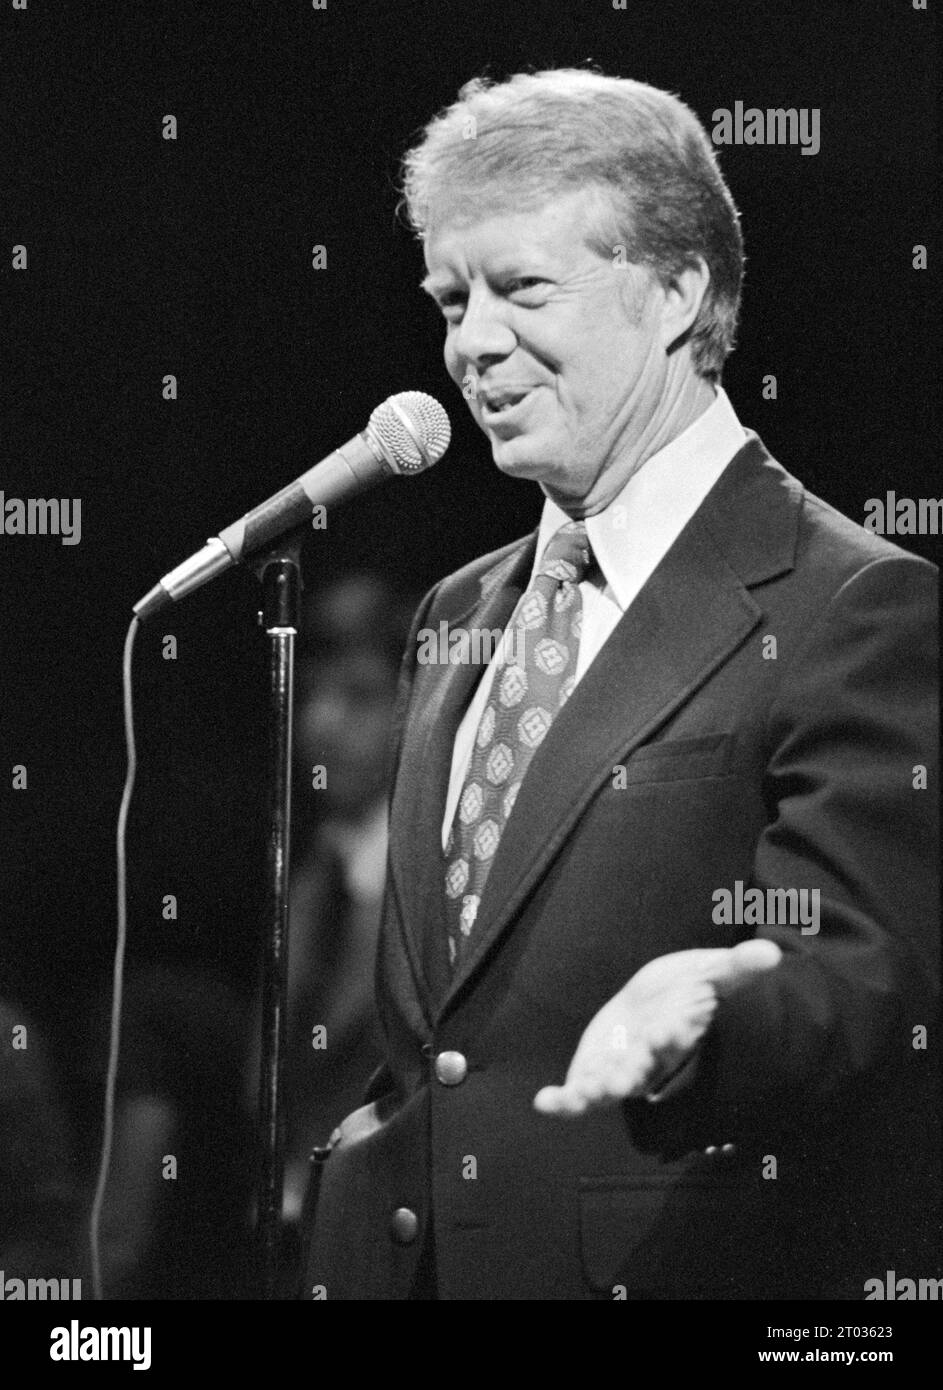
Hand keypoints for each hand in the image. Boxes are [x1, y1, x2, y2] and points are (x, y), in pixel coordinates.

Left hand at [533, 938, 781, 1116]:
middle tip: (622, 1077)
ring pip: (609, 1089)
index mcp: (678, 1033)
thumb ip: (737, 966)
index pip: (677, 1036)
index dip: (672, 1034)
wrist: (657, 1000)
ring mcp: (621, 1070)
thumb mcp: (712, 972)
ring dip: (596, 1092)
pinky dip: (562, 1101)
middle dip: (633, 1071)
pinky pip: (577, 1094)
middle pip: (643, 1069)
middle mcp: (650, 1059)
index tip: (668, 1026)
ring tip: (582, 1094)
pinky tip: (544, 1102)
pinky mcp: (594, 1072)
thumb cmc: (688, 988)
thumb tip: (773, 952)